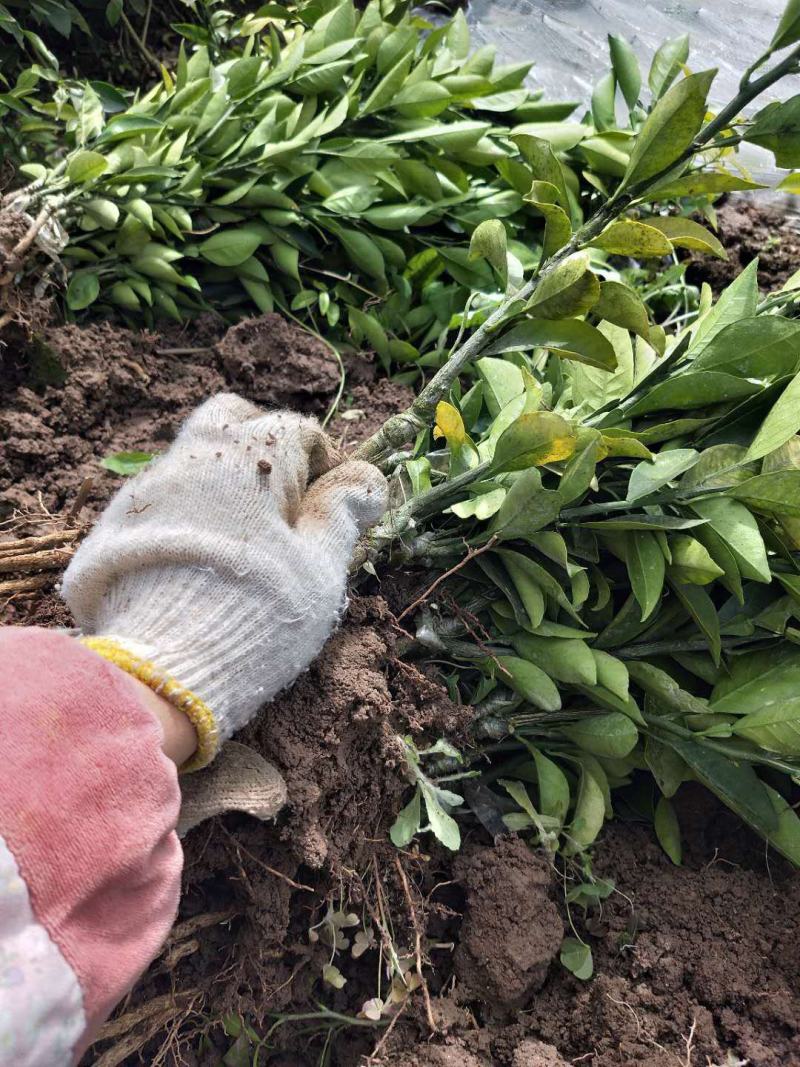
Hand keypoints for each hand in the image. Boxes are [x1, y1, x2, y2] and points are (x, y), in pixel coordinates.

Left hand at [61, 394, 387, 768]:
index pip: (298, 431)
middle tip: (282, 503)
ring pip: (193, 459)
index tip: (331, 508)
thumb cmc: (259, 613)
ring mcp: (148, 488)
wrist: (162, 669)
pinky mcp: (114, 525)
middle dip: (263, 447)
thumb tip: (365, 476)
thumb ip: (342, 513)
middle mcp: (194, 456)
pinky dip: (187, 514)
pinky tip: (199, 562)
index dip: (326, 465)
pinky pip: (161, 500)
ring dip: (223, 482)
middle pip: (233, 420)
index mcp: (251, 457)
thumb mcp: (320, 567)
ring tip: (242, 542)